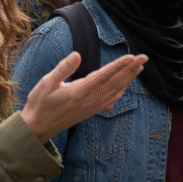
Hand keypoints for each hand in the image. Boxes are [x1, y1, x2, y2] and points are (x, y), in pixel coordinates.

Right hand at [21, 51, 147, 142]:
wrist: (38, 127)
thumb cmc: (40, 103)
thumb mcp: (46, 82)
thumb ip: (63, 68)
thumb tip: (77, 55)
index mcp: (79, 91)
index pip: (104, 75)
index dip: (119, 65)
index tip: (132, 57)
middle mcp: (89, 100)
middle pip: (115, 82)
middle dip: (131, 69)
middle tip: (144, 58)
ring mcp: (92, 107)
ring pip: (115, 90)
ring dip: (129, 78)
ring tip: (140, 67)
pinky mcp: (91, 111)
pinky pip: (110, 99)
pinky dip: (120, 90)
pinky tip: (126, 85)